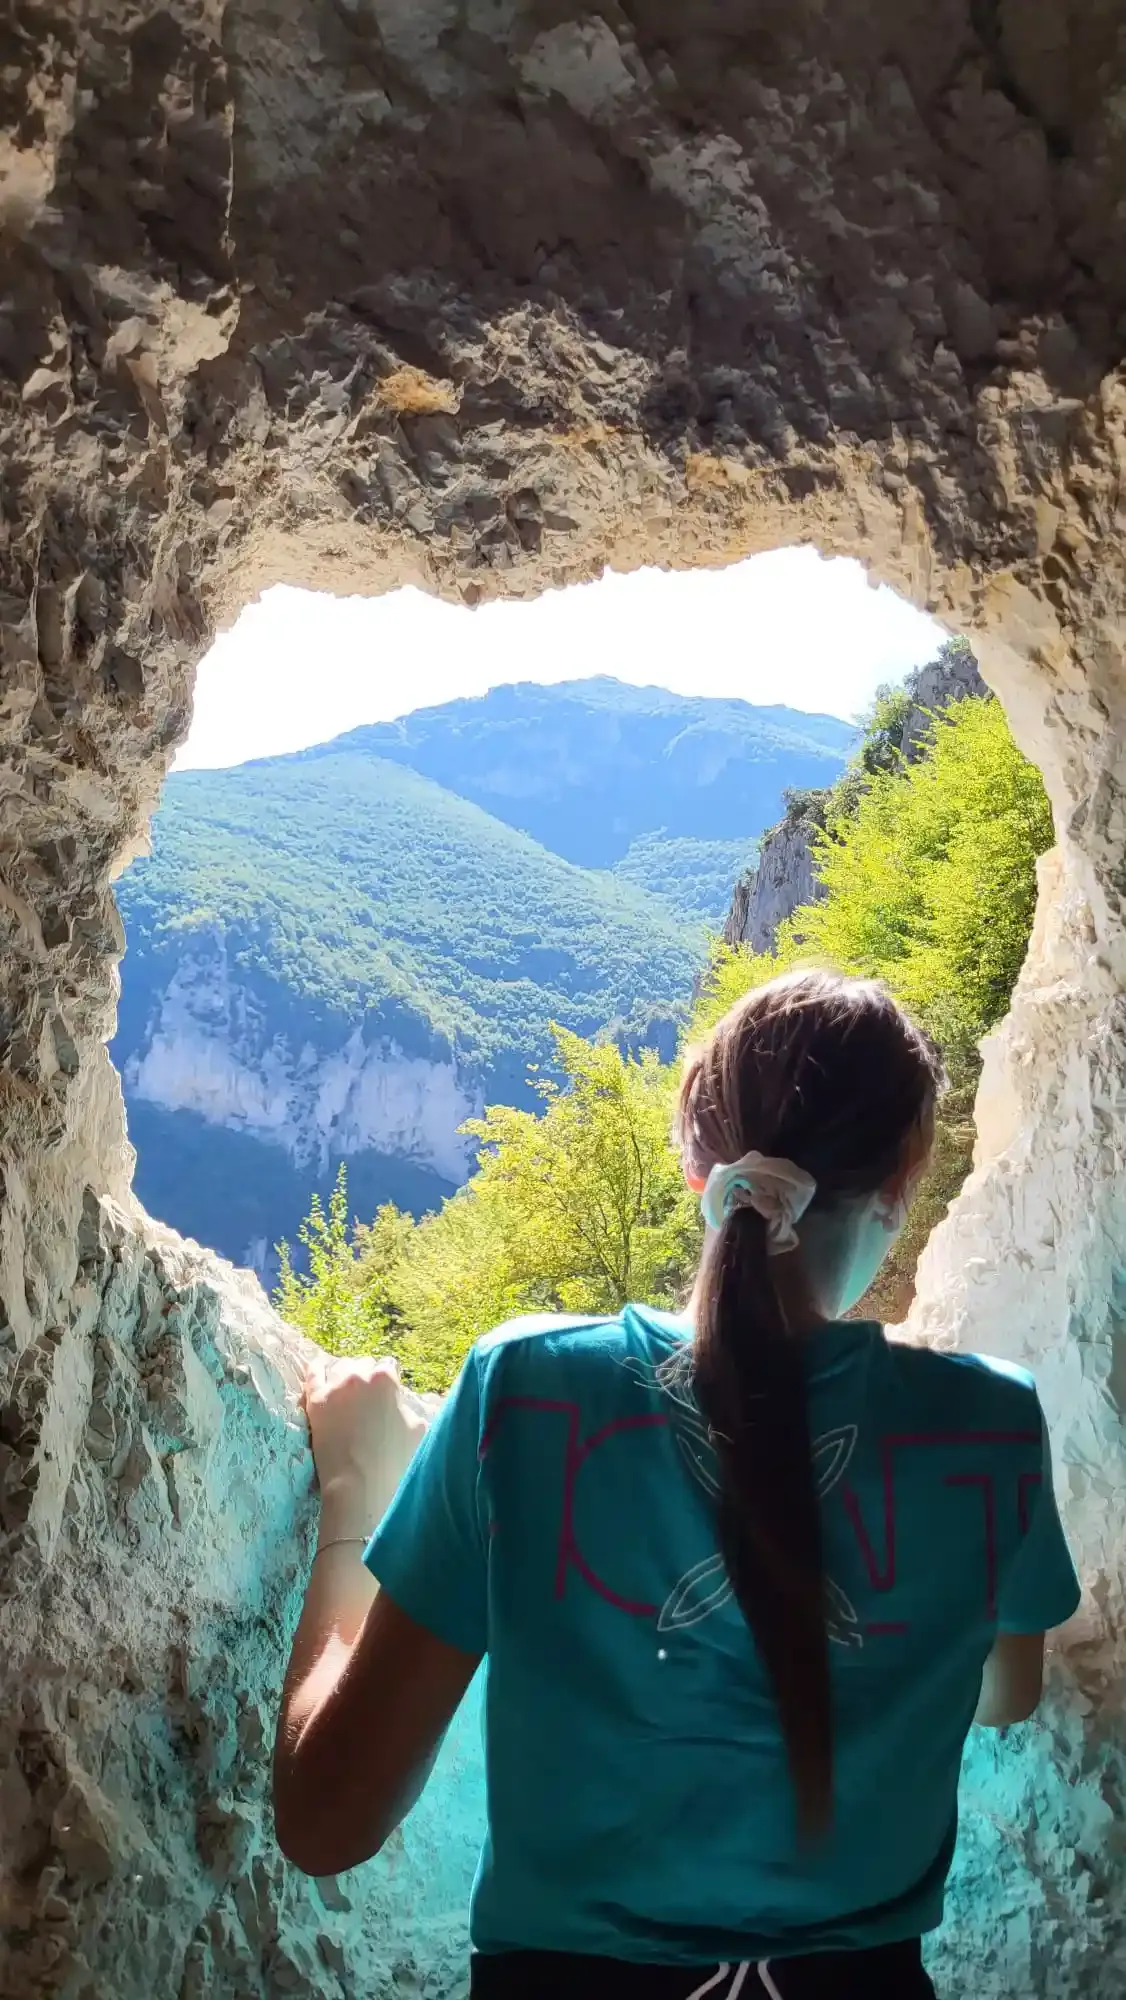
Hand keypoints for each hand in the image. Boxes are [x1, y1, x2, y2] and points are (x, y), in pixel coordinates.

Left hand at [303, 1356, 426, 1538]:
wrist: (360, 1485)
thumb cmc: (394, 1460)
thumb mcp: (418, 1428)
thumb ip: (408, 1408)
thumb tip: (400, 1405)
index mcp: (385, 1378)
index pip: (388, 1367)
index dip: (389, 1383)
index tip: (387, 1396)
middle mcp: (359, 1375)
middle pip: (364, 1365)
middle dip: (367, 1378)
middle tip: (369, 1400)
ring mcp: (334, 1386)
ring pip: (341, 1367)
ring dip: (346, 1375)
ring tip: (347, 1389)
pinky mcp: (315, 1400)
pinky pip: (313, 1372)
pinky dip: (318, 1368)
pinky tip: (320, 1366)